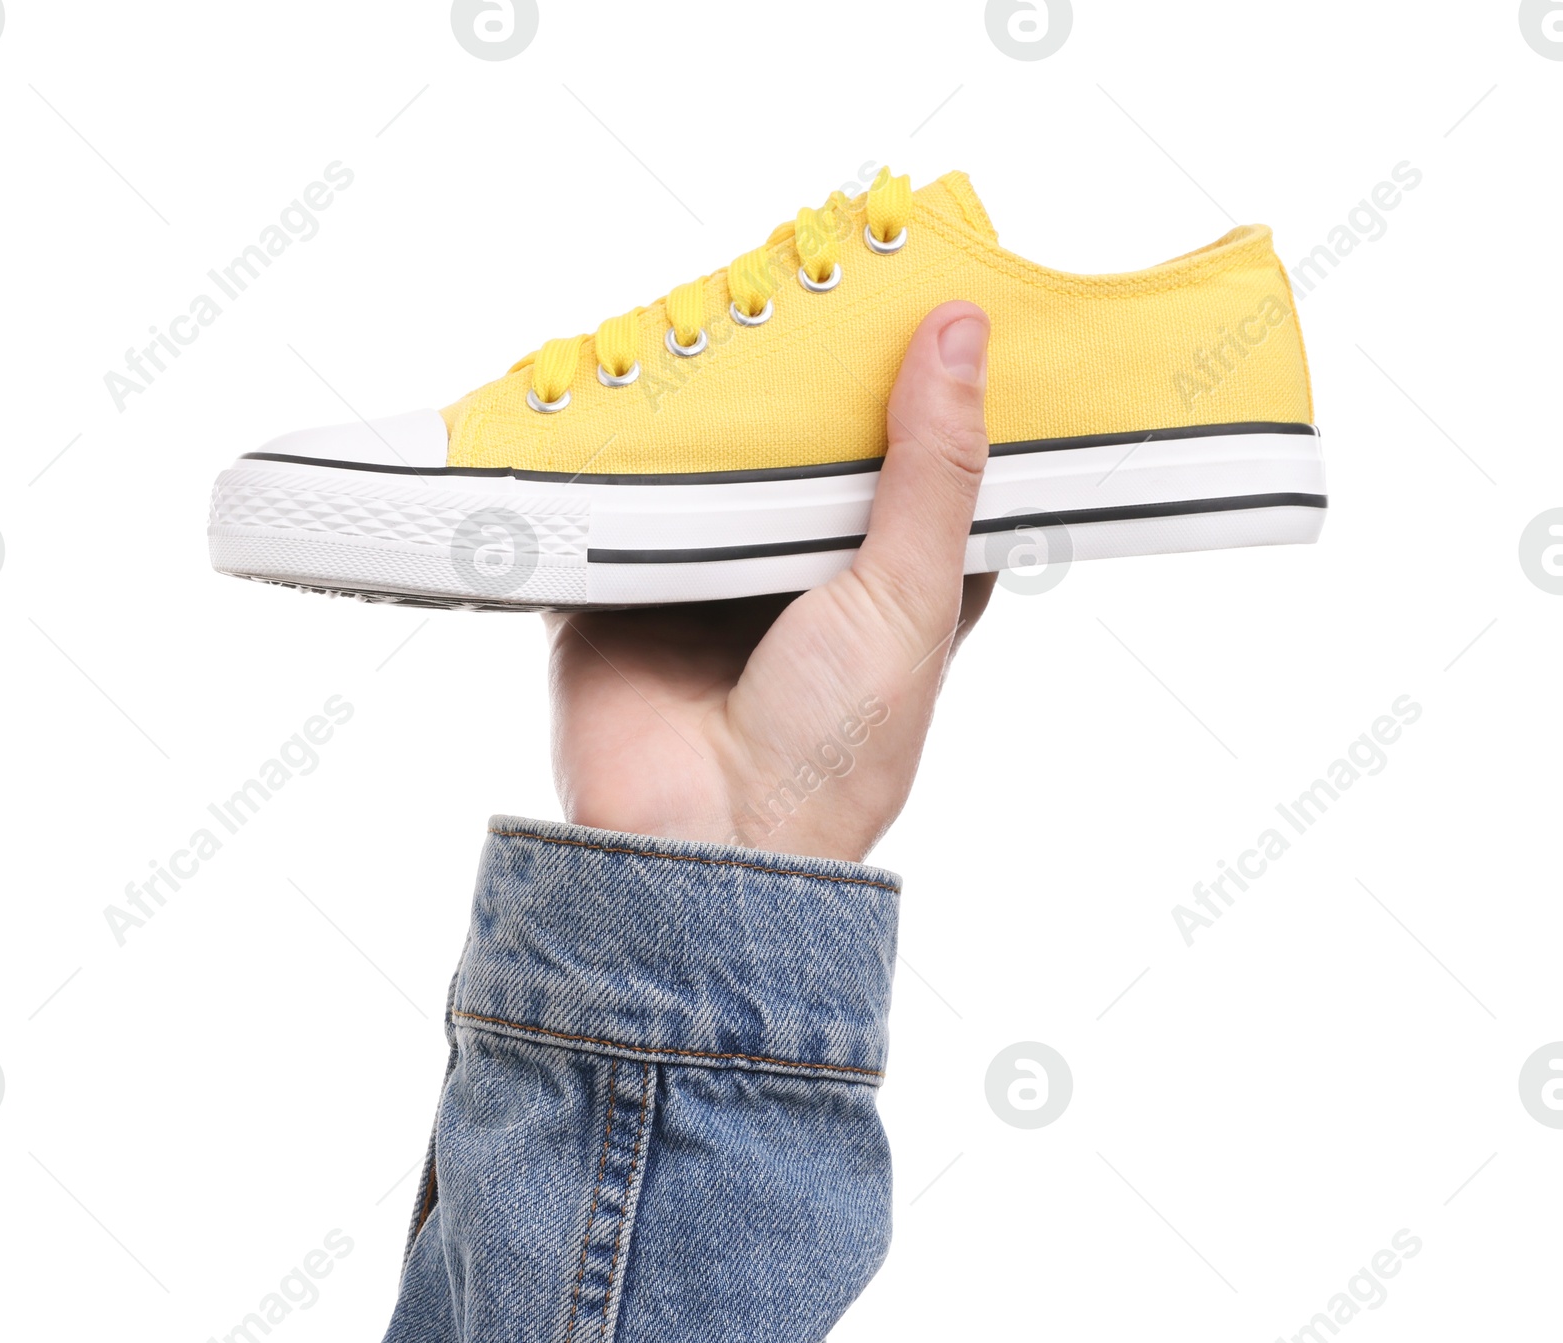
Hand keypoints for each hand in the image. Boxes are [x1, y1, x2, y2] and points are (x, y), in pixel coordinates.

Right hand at [544, 301, 994, 863]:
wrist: (699, 843)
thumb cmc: (832, 747)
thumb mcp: (906, 600)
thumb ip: (932, 471)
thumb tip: (963, 333)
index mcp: (885, 587)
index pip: (913, 468)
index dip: (921, 393)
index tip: (926, 298)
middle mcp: (798, 577)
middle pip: (802, 454)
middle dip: (802, 382)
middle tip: (806, 267)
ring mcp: (704, 579)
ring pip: (708, 466)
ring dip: (706, 406)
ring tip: (713, 296)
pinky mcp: (618, 586)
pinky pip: (613, 499)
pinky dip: (611, 449)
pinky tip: (615, 377)